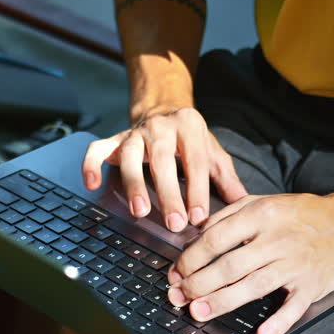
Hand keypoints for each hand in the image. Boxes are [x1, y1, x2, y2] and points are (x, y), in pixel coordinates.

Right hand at [81, 107, 246, 233]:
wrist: (163, 108)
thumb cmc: (189, 140)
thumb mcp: (212, 152)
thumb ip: (225, 177)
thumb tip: (242, 203)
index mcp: (189, 127)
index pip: (195, 161)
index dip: (197, 190)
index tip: (199, 217)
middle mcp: (160, 126)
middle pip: (162, 160)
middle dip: (169, 193)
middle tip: (174, 224)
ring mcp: (134, 132)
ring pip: (130, 156)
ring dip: (134, 184)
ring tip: (140, 212)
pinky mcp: (114, 139)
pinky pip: (97, 149)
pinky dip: (91, 165)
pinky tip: (91, 184)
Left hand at [166, 182, 333, 333]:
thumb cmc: (300, 215)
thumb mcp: (264, 202)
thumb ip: (229, 216)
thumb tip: (196, 235)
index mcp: (262, 216)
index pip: (216, 239)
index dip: (190, 259)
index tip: (175, 273)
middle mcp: (277, 240)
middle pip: (229, 266)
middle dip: (198, 284)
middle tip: (178, 298)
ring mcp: (295, 264)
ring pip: (253, 286)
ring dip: (222, 302)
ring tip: (198, 312)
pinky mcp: (311, 285)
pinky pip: (293, 306)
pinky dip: (278, 323)